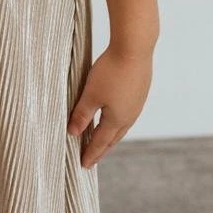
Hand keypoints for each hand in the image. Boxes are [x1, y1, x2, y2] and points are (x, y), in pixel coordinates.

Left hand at [66, 44, 153, 168]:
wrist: (135, 48)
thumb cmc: (111, 70)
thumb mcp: (91, 94)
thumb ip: (82, 114)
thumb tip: (73, 133)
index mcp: (117, 120)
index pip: (101, 142)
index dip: (91, 153)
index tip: (83, 164)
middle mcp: (129, 115)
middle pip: (113, 138)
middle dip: (101, 148)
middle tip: (92, 158)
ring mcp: (137, 104)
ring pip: (121, 126)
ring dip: (110, 135)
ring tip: (103, 140)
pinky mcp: (140, 91)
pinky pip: (127, 113)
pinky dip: (118, 121)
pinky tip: (115, 115)